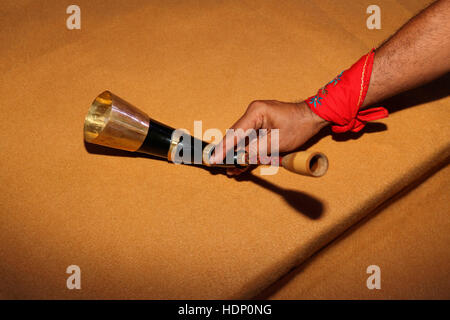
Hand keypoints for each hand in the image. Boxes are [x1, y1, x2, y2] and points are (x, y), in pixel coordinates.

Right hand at [209, 100, 328, 174]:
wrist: (313, 117)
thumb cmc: (299, 125)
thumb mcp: (277, 141)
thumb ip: (256, 150)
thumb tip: (241, 159)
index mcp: (256, 112)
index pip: (235, 133)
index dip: (224, 148)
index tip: (214, 159)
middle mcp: (253, 113)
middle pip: (235, 136)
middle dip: (229, 153)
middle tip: (222, 168)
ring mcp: (256, 118)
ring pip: (241, 140)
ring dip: (238, 155)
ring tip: (233, 170)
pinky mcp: (260, 125)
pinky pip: (250, 140)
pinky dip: (247, 151)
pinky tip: (242, 164)